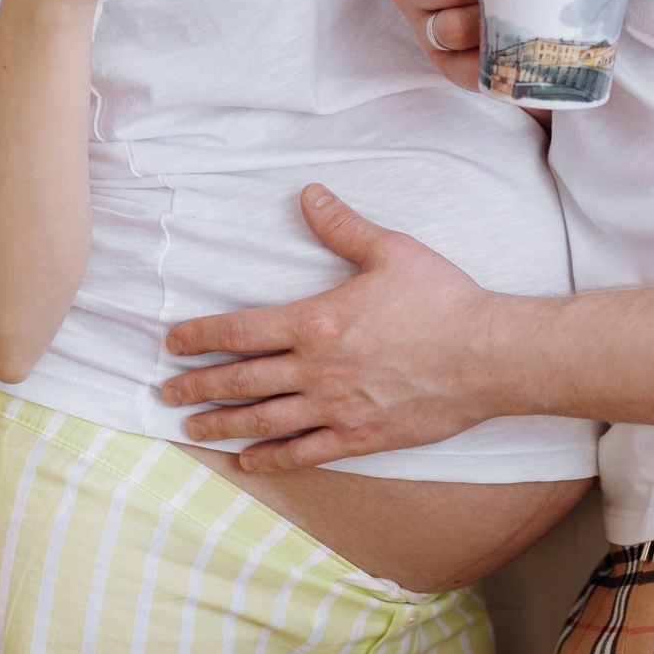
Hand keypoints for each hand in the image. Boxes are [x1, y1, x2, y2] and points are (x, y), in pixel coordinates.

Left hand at [159, 186, 505, 469]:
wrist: (487, 356)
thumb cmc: (442, 300)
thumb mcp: (391, 251)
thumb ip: (343, 226)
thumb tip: (309, 193)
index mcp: (318, 322)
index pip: (243, 330)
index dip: (202, 335)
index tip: (173, 342)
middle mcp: (317, 370)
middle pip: (242, 380)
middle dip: (199, 385)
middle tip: (166, 391)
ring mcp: (336, 408)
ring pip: (264, 420)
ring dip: (222, 423)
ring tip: (191, 427)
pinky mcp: (361, 437)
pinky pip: (305, 451)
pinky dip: (272, 457)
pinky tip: (248, 459)